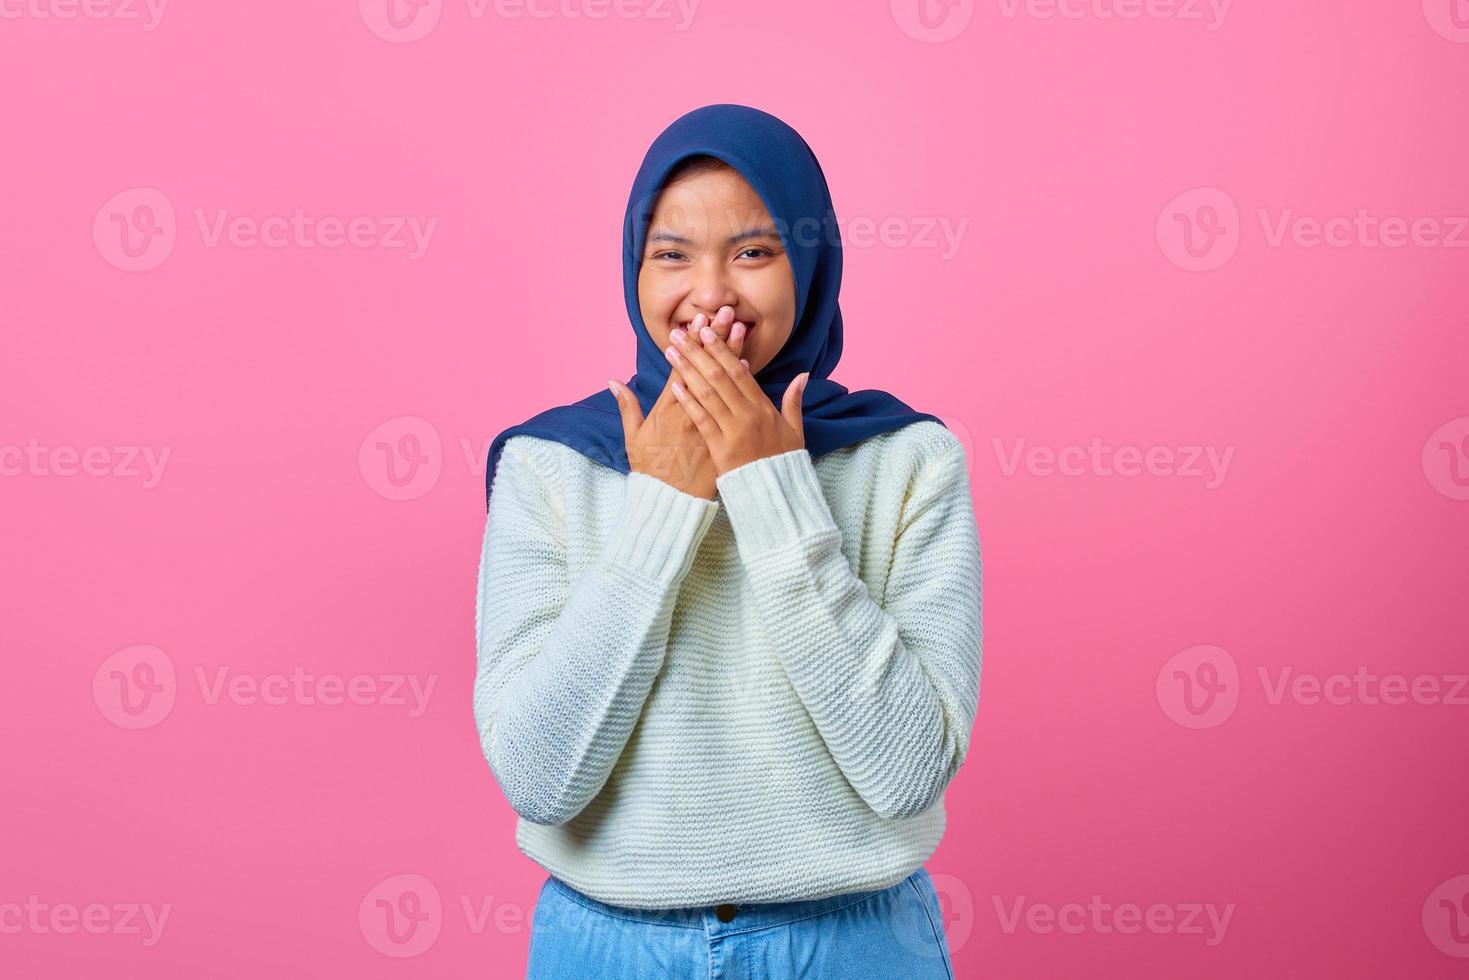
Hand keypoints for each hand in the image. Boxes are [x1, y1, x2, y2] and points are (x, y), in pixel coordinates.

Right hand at [608, 307, 746, 498]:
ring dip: (731, 353)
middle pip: (706, 368)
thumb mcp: (633, 438)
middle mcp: (690, 410)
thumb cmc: (650, 471)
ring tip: (740, 328)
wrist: (669, 502)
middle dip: (715, 338)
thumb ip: (626, 406)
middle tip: (726, 311)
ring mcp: (708, 422)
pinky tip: (746, 366)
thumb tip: (614, 381)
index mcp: (668, 409)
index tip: (698, 321)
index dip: (691, 343)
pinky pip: (733, 405)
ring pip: (723, 382)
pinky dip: (740, 387)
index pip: (682, 368)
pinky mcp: (722, 435)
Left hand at [664, 321, 808, 477]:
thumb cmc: (782, 462)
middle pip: (719, 376)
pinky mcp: (720, 448)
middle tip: (680, 333)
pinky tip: (674, 384)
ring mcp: (733, 430)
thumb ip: (794, 401)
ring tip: (671, 352)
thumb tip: (803, 375)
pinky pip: (701, 419)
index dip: (721, 349)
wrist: (776, 494)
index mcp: (763, 407)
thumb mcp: (795, 429)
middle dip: (698, 352)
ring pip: (707, 393)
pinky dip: (688, 400)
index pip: (739, 371)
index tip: (706, 332)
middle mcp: (748, 414)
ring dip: (687, 370)